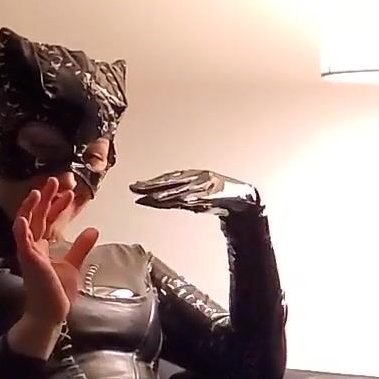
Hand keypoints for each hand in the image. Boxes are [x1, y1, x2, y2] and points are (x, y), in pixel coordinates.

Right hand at [12, 175, 97, 350]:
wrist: (51, 313)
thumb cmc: (57, 292)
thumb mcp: (74, 264)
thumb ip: (81, 246)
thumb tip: (93, 229)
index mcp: (41, 246)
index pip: (48, 219)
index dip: (57, 205)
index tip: (69, 193)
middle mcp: (32, 246)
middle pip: (37, 216)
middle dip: (45, 198)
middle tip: (56, 181)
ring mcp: (29, 252)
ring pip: (26, 223)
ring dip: (32, 207)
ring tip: (40, 191)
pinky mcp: (28, 260)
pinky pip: (21, 241)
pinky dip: (21, 228)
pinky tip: (23, 217)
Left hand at [128, 169, 262, 216]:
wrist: (243, 199)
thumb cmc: (218, 199)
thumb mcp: (193, 199)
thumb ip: (177, 199)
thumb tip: (155, 201)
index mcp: (190, 176)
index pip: (166, 180)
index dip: (151, 183)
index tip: (135, 187)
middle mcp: (196, 177)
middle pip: (170, 182)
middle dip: (152, 186)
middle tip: (135, 188)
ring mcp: (206, 184)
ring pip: (183, 189)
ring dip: (168, 193)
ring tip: (152, 197)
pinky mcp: (215, 193)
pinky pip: (200, 196)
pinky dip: (191, 198)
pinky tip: (181, 200)